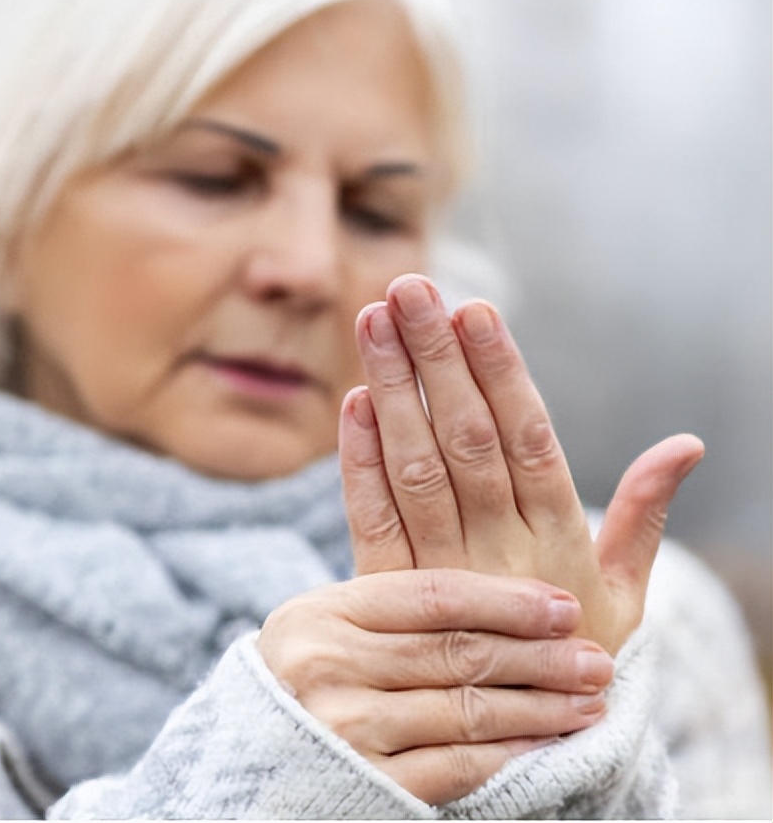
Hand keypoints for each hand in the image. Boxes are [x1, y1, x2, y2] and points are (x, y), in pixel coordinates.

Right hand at [258, 569, 614, 804]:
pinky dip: (510, 754)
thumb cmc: (302, 682)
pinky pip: (456, 766)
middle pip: (457, 653)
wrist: (246, 764)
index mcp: (323, 613)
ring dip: (539, 708)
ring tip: (588, 701)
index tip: (562, 607)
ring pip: (466, 710)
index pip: (432, 597)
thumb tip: (492, 583)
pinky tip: (546, 744)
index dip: (505, 600)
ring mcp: (346, 729)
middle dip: (539, 657)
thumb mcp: (325, 627)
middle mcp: (330, 667)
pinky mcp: (367, 784)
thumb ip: (391, 604)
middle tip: (596, 658)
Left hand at [340, 274, 703, 653]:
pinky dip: (358, 462)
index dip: (499, 373)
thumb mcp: (625, 591)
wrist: (522, 748)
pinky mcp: (386, 595)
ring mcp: (438, 575)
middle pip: (463, 441)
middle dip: (435, 359)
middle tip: (409, 288)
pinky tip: (352, 403)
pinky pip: (370, 521)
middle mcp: (497, 553)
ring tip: (374, 319)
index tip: (476, 309)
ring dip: (391, 391)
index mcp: (557, 542)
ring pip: (414, 469)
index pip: (527, 440)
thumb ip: (644, 515)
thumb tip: (686, 445)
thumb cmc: (579, 651)